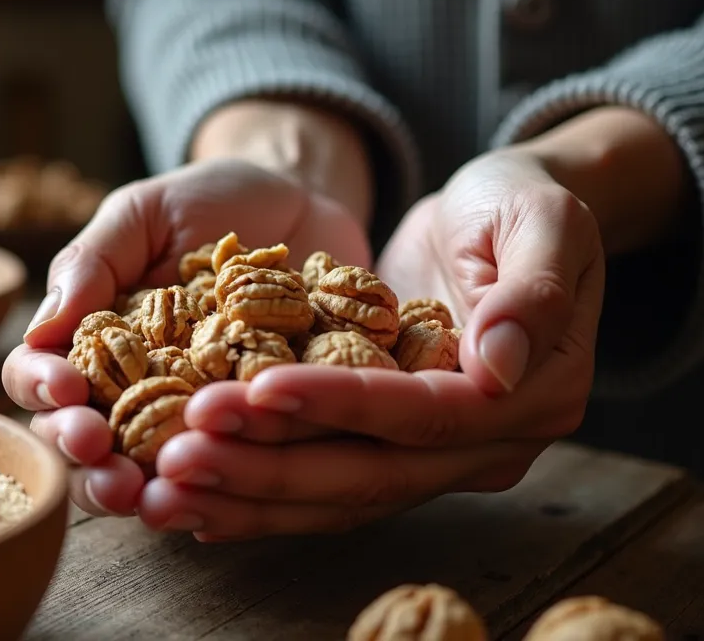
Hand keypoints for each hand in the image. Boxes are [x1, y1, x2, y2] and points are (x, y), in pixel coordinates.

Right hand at [2, 157, 372, 516]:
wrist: (306, 198)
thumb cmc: (210, 201)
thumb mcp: (144, 213)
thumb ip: (91, 263)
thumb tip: (40, 329)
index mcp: (91, 341)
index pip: (41, 377)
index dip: (41, 389)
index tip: (63, 388)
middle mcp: (131, 391)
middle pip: (82, 443)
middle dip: (80, 456)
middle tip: (95, 450)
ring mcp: (191, 417)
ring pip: (145, 475)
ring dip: (135, 491)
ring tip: (141, 496)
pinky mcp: (255, 432)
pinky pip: (230, 473)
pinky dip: (216, 490)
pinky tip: (215, 494)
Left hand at [136, 147, 606, 539]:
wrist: (500, 220)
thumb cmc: (522, 203)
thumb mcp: (544, 220)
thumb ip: (531, 291)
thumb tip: (498, 367)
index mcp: (532, 398)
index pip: (420, 415)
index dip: (337, 406)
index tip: (256, 389)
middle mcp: (484, 448)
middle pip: (365, 474)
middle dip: (264, 466)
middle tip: (175, 459)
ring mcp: (434, 460)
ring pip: (332, 495)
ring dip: (243, 494)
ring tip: (159, 490)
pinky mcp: (388, 452)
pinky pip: (318, 485)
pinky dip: (252, 496)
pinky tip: (187, 500)